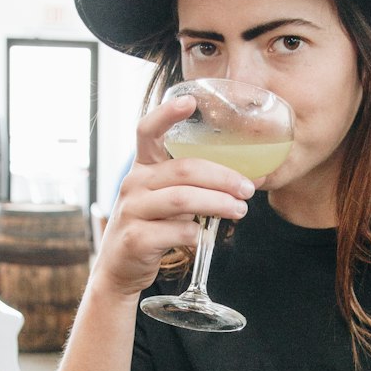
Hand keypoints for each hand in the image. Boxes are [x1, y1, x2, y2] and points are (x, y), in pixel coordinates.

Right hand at [94, 95, 254, 299]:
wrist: (120, 270)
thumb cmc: (153, 228)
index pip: (147, 131)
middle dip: (222, 177)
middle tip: (247, 189)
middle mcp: (133, 183)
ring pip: (182, 199)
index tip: (190, 101)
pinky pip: (177, 231)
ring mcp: (131, 211)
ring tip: (240, 210)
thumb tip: (249, 179)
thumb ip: (196, 188)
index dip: (167, 113)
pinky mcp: (135, 239)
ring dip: (218, 204)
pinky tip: (204, 237)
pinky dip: (197, 234)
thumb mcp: (167, 200)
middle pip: (183, 169)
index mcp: (142, 168)